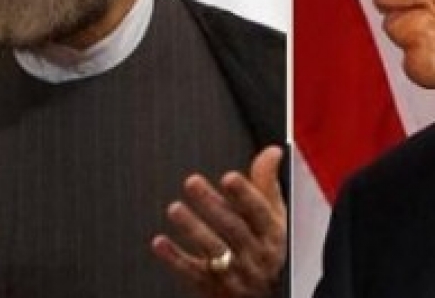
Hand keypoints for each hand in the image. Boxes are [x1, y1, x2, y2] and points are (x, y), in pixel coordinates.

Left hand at [150, 145, 286, 297]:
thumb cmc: (266, 248)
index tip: (229, 177)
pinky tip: (159, 242)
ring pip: (213, 250)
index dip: (245, 194)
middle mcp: (256, 255)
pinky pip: (192, 272)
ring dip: (192, 228)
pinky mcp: (213, 287)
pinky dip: (175, 258)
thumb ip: (267, 184)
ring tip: (174, 208)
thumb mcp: (274, 218)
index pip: (259, 212)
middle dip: (212, 204)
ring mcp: (236, 274)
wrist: (265, 297)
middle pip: (233, 228)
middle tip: (191, 182)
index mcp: (273, 234)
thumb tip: (272, 151)